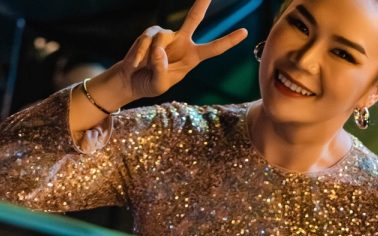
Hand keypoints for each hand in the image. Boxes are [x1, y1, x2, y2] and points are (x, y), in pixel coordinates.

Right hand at [117, 0, 247, 100]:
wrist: (132, 81)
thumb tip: (159, 48)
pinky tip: (136, 63)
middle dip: (201, 3)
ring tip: (144, 67)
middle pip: (194, 18)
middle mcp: (182, 42)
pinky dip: (140, 53)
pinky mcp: (151, 33)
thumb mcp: (159, 84)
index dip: (228, 40)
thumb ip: (161, 70)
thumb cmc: (150, 84)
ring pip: (162, 39)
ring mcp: (167, 35)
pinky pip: (147, 39)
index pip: (214, 48)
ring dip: (152, 56)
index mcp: (192, 58)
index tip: (244, 32)